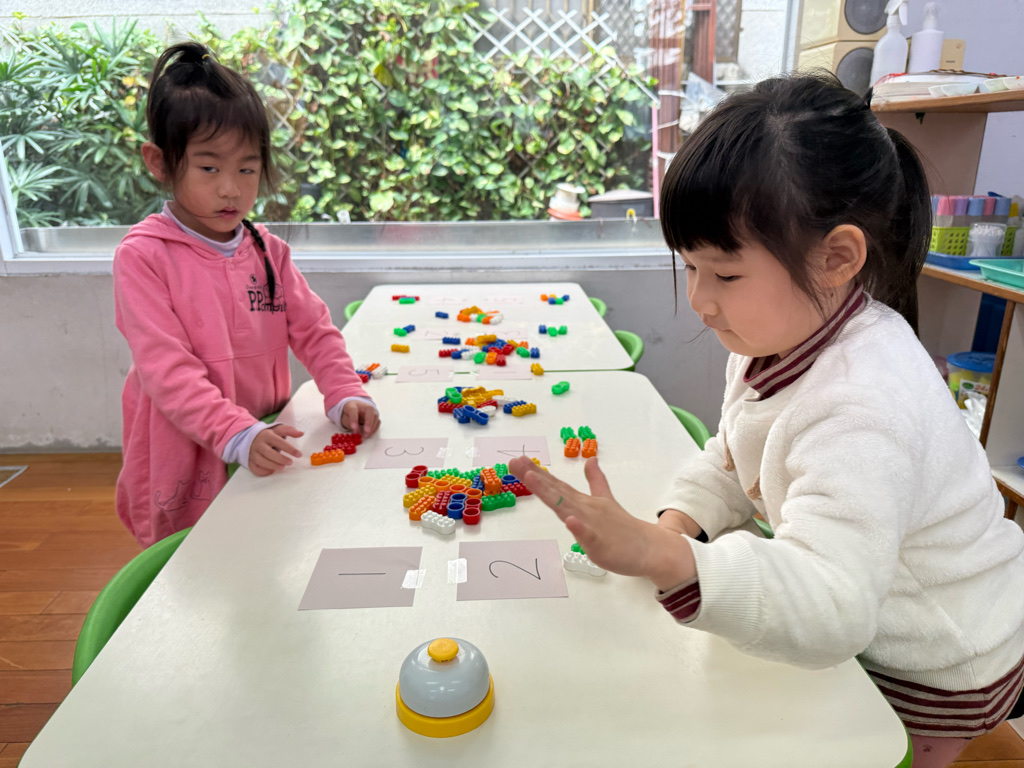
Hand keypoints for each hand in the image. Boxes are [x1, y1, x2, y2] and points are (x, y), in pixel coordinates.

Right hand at [249, 424, 302, 476]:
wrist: (251, 438)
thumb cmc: (269, 435)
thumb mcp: (278, 430)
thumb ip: (289, 430)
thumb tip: (301, 433)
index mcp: (267, 435)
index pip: (279, 442)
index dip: (289, 449)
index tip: (299, 454)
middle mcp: (258, 444)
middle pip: (268, 452)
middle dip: (280, 459)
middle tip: (290, 462)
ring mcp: (253, 453)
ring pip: (261, 461)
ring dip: (272, 465)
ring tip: (282, 467)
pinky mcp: (250, 460)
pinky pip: (254, 468)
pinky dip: (262, 471)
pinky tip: (272, 471)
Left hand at [341, 400, 379, 436]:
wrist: (354, 410)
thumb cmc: (349, 415)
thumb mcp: (345, 418)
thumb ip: (349, 423)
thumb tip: (357, 430)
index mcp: (352, 405)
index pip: (353, 410)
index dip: (354, 419)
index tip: (354, 428)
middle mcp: (363, 405)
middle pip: (369, 410)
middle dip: (368, 421)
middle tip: (366, 431)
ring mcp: (371, 410)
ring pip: (375, 416)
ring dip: (372, 427)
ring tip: (365, 436)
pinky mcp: (375, 415)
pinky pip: (377, 421)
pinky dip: (374, 428)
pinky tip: (369, 434)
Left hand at [508, 456, 696, 590]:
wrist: (650, 548)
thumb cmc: (624, 528)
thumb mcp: (606, 501)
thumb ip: (596, 481)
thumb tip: (591, 460)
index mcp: (584, 502)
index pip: (557, 485)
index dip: (537, 473)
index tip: (517, 461)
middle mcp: (585, 509)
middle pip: (556, 491)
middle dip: (534, 477)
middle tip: (514, 462)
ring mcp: (593, 525)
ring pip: (567, 507)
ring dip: (549, 492)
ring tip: (531, 478)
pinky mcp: (601, 543)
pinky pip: (588, 535)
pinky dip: (579, 527)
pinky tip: (570, 520)